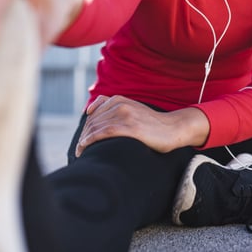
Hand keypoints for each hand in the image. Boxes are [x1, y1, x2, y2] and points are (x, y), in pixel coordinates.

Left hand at [75, 95, 209, 156]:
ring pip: (96, 127)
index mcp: (119, 99)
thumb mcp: (133, 110)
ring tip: (79, 152)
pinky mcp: (130, 127)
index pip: (93, 113)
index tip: (81, 141)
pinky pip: (104, 132)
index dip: (85, 127)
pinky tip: (84, 147)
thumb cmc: (153, 124)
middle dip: (83, 135)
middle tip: (78, 150)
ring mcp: (125, 115)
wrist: (173, 128)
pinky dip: (90, 140)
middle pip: (93, 121)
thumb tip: (94, 117)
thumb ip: (117, 110)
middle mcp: (120, 105)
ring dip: (84, 140)